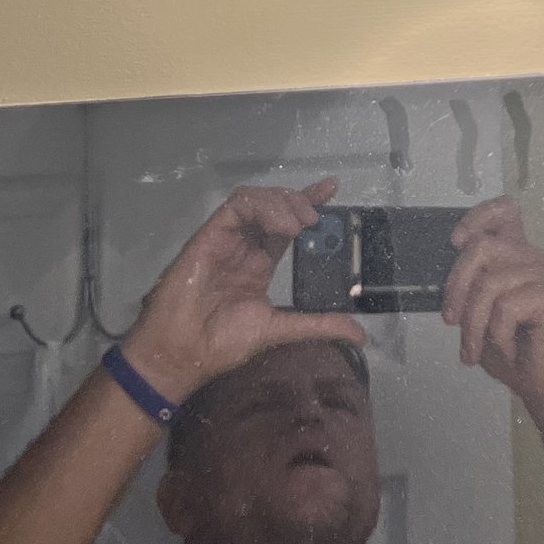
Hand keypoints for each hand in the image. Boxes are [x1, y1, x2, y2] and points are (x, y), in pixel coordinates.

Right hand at [121, 181, 366, 405]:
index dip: (309, 204)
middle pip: (276, 206)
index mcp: (259, 265)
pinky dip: (263, 206)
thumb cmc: (222, 342)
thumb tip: (361, 334)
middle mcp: (245, 247)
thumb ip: (317, 324)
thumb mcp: (278, 329)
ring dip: (285, 203)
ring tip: (303, 223)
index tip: (332, 191)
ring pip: (258, 200)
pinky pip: (238, 206)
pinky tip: (282, 224)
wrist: (182, 352)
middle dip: (301, 200)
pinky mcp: (210, 233)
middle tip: (319, 213)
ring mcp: (228, 238)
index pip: (288, 226)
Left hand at [441, 197, 543, 419]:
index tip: (457, 240)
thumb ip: (469, 290)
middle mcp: (530, 258)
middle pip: (481, 247)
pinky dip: (497, 335)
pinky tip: (508, 348)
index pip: (505, 212)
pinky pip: (506, 308)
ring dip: (473, 325)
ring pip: (488, 284)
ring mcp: (542, 274)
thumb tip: (447, 283)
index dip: (478, 217)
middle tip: (450, 321)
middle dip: (457, 286)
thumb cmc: (514, 349)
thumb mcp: (480, 315)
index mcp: (514, 256)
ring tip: (474, 350)